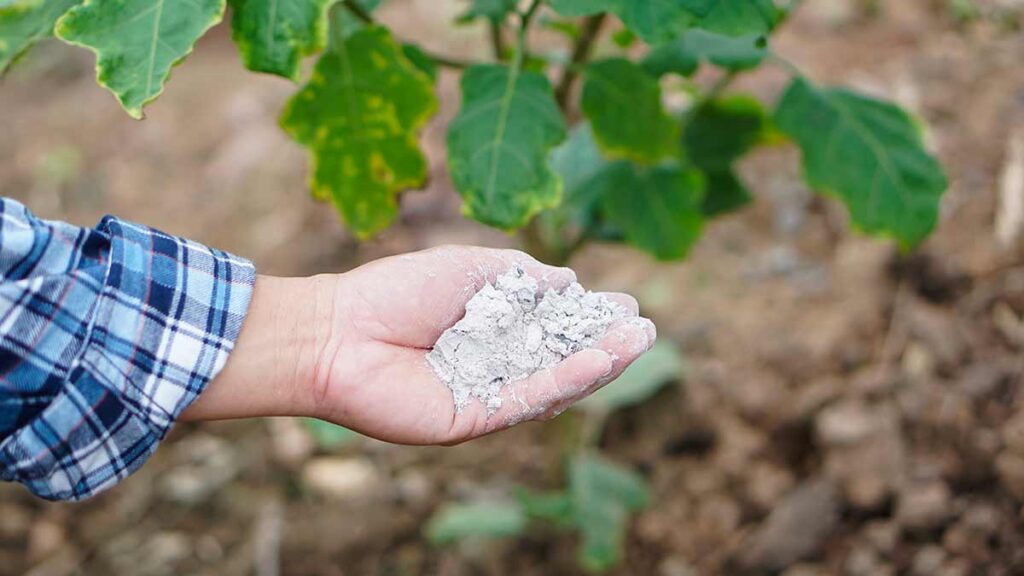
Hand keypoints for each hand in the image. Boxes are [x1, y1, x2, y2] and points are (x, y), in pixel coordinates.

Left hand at [182, 246, 655, 444]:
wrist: (339, 331)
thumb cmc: (395, 291)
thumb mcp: (469, 269)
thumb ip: (520, 275)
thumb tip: (568, 280)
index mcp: (490, 328)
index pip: (552, 326)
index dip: (589, 317)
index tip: (625, 304)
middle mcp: (491, 363)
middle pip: (559, 356)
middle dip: (604, 344)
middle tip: (645, 327)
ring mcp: (485, 393)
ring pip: (552, 381)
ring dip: (598, 363)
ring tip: (638, 341)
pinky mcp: (473, 419)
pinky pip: (526, 400)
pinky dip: (564, 381)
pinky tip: (598, 360)